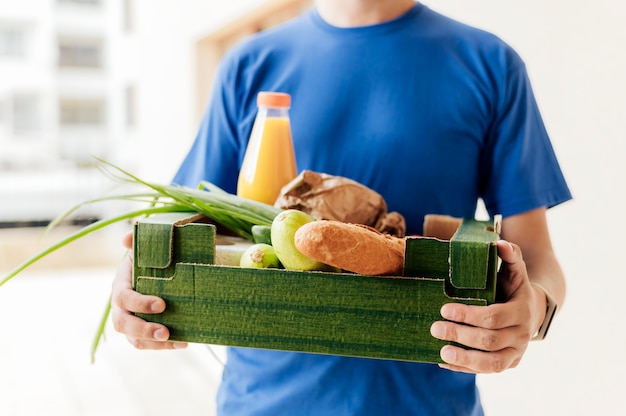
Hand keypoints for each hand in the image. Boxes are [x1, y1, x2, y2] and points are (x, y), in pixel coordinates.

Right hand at [111, 231, 187, 349]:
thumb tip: (130, 233)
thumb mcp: (149, 246)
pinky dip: (162, 346)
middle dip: (143, 329)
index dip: (140, 303)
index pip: (124, 297)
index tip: (162, 304)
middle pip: (122, 323)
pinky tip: (184, 342)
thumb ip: (142, 239)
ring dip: (154, 343)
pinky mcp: (141, 330)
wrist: (161, 267)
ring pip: (133, 338)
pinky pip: (146, 343)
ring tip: (178, 342)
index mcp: (121, 283)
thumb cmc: (154, 256)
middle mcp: (121, 304)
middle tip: (166, 331)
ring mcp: (130, 319)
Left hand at [429, 240, 545, 372]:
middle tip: (434, 328)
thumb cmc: (513, 287)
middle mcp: (522, 335)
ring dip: (465, 359)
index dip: (468, 315)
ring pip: (491, 363)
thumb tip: (499, 243)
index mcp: (522, 311)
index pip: (494, 317)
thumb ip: (510, 255)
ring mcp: (516, 353)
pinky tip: (443, 361)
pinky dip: (464, 368)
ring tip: (441, 352)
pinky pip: (485, 371)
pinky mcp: (507, 364)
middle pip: (489, 340)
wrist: (532, 312)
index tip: (444, 309)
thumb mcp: (515, 270)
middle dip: (460, 335)